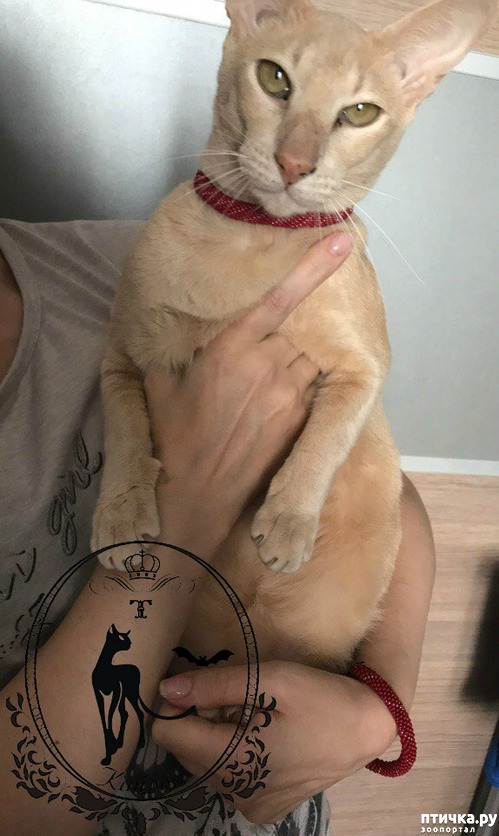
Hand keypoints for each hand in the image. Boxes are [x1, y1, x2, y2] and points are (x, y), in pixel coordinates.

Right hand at [144, 231, 352, 543]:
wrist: (198, 496)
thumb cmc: (175, 439)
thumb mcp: (161, 385)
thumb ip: (177, 349)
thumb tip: (178, 328)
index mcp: (232, 349)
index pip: (280, 298)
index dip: (314, 266)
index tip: (343, 240)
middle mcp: (268, 364)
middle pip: (299, 328)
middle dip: (293, 331)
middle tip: (275, 347)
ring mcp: (291, 394)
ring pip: (309, 358)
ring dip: (297, 359)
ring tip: (274, 378)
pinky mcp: (302, 421)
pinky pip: (312, 390)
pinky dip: (302, 387)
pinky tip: (279, 402)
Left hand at [154, 661, 395, 824]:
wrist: (368, 727)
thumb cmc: (320, 698)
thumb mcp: (270, 679)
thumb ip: (214, 685)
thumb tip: (164, 690)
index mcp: (232, 762)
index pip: (169, 735)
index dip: (176, 705)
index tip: (199, 683)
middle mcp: (235, 794)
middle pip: (187, 750)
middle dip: (199, 719)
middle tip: (235, 695)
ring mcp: (251, 805)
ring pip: (207, 764)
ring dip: (217, 736)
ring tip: (252, 713)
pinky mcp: (266, 808)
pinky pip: (230, 778)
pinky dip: (236, 755)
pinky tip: (262, 737)